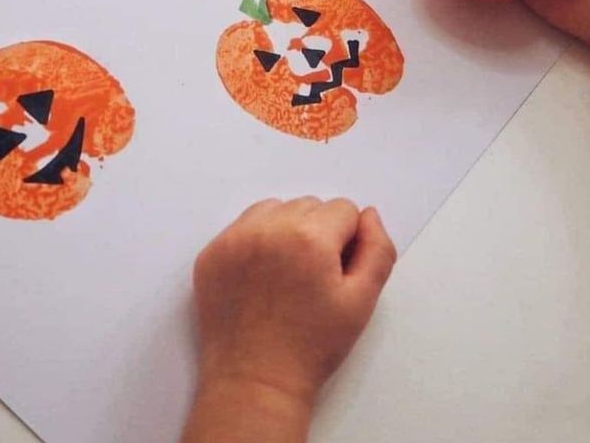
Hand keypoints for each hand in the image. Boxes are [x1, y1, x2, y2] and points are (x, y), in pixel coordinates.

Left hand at [192, 197, 396, 404]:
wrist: (255, 383)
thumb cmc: (310, 347)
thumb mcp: (361, 302)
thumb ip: (377, 250)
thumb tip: (368, 216)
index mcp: (310, 237)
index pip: (344, 210)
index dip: (347, 243)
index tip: (335, 275)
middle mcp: (269, 229)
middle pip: (309, 206)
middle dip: (318, 234)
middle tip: (312, 279)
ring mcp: (235, 239)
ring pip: (275, 210)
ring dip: (286, 230)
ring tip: (286, 275)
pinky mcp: (212, 252)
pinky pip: (243, 226)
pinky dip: (256, 241)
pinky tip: (261, 277)